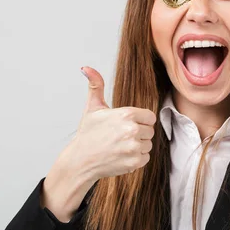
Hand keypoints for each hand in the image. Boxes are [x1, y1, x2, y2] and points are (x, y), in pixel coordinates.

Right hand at [41, 66, 155, 220]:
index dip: (139, 120)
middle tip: (121, 136)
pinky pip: (145, 158)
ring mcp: (133, 147)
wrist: (80, 160)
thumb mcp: (92, 107)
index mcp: (126, 114)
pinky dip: (136, 158)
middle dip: (138, 133)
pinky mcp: (134, 162)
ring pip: (148, 144)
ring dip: (138, 146)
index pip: (149, 117)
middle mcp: (132, 130)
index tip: (126, 125)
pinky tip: (122, 155)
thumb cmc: (88, 134)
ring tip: (120, 146)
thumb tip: (86, 68)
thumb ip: (96, 85)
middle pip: (150, 131)